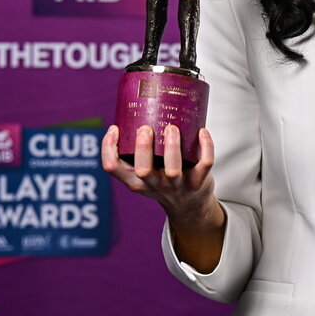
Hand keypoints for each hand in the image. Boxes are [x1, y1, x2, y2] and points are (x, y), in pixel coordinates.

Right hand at [101, 124, 223, 229]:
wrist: (190, 206)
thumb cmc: (164, 180)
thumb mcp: (146, 173)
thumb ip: (141, 151)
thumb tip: (139, 109)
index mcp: (137, 180)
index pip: (113, 168)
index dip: (108, 148)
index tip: (114, 129)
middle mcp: (155, 184)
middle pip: (142, 170)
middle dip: (143, 147)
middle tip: (145, 128)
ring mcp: (177, 185)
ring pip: (173, 170)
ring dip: (172, 147)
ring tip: (172, 127)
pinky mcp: (199, 182)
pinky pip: (205, 164)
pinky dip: (206, 146)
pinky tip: (202, 131)